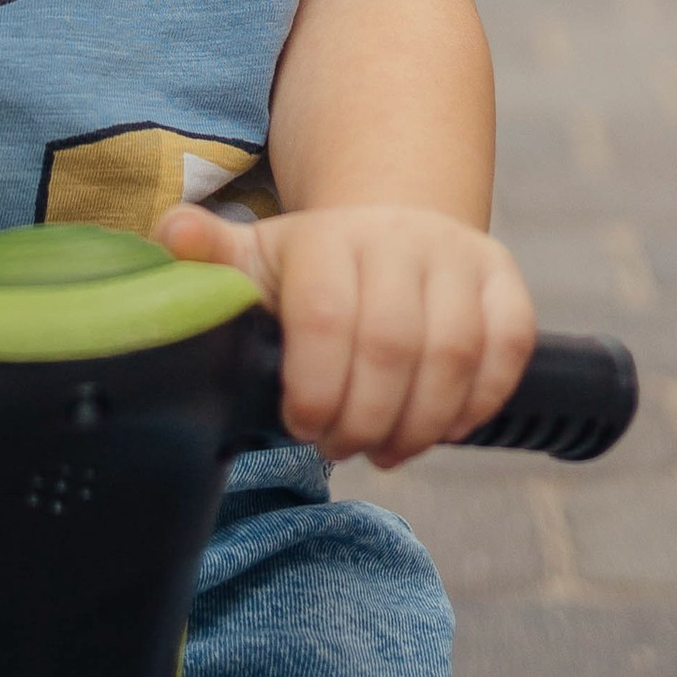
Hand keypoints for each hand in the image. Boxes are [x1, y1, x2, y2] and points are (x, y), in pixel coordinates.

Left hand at [160, 200, 536, 467]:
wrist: (389, 226)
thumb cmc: (314, 265)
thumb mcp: (256, 258)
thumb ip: (211, 258)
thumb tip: (168, 235)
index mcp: (330, 237)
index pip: (325, 316)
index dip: (314, 388)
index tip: (300, 424)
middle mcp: (401, 238)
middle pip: (390, 346)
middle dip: (362, 420)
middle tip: (340, 449)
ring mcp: (459, 257)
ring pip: (452, 355)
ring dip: (418, 424)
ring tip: (385, 450)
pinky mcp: (504, 281)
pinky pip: (507, 349)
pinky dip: (477, 402)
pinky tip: (440, 428)